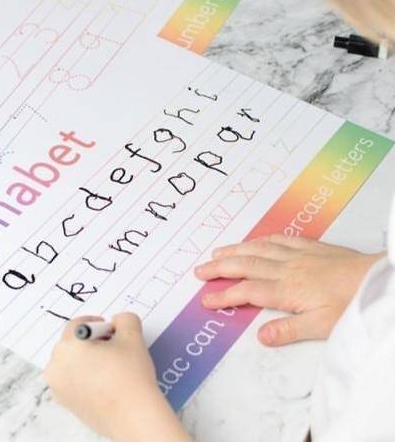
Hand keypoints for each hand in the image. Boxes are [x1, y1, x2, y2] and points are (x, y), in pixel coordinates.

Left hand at [44, 313, 189, 441]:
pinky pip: (71, 380)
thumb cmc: (130, 376)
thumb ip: (125, 319)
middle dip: (90, 341)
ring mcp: (58, 387)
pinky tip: (104, 382)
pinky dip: (84, 376)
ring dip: (86, 358)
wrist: (134, 416)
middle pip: (71, 343)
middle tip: (112, 348)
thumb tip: (118, 321)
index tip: (111, 331)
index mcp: (68, 346)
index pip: (77, 324)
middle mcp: (56, 366)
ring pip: (70, 362)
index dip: (97, 323)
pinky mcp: (65, 403)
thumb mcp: (132, 336)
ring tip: (109, 366)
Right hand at [195, 235, 383, 346]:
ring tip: (216, 253)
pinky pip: (279, 238)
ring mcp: (296, 254)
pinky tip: (254, 240)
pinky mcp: (309, 246)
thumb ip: (289, 330)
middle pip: (245, 266)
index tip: (206, 301)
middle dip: (219, 268)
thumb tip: (260, 336)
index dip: (224, 296)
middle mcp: (285, 268)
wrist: (375, 278)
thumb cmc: (350, 303)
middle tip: (200, 271)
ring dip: (234, 251)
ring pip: (257, 249)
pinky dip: (261, 239)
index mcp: (286, 289)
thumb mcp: (322, 326)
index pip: (247, 292)